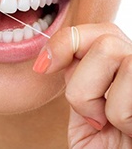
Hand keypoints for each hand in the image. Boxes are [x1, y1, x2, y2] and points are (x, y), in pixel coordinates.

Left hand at [34, 23, 131, 147]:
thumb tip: (58, 50)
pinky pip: (123, 91)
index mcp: (122, 64)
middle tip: (86, 109)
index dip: (65, 41)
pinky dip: (115, 117)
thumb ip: (79, 72)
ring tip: (105, 120)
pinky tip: (127, 131)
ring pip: (109, 52)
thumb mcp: (84, 103)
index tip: (43, 66)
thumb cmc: (104, 145)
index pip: (99, 29)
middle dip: (80, 75)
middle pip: (104, 37)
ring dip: (91, 95)